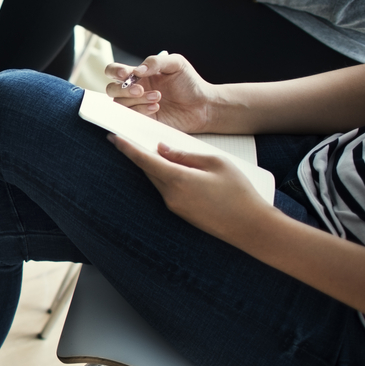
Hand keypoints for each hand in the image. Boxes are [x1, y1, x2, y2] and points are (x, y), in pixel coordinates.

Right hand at [105, 52, 217, 132]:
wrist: (202, 105)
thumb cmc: (189, 82)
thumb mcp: (176, 64)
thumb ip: (155, 62)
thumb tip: (136, 71)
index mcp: (138, 74)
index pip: (114, 71)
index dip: (114, 72)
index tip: (126, 74)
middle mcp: (134, 90)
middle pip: (111, 90)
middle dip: (123, 90)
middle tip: (141, 89)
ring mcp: (137, 106)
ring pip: (120, 104)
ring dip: (136, 100)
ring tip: (157, 97)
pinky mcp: (142, 120)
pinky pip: (130, 117)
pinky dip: (141, 111)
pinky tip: (157, 107)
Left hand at [109, 137, 270, 243]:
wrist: (251, 227)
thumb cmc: (239, 193)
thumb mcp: (216, 163)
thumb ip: (185, 155)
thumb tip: (162, 150)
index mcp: (178, 180)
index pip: (144, 160)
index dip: (127, 148)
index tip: (113, 138)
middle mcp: (171, 195)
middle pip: (148, 170)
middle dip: (140, 155)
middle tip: (133, 139)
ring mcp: (175, 207)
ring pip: (158, 180)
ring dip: (155, 166)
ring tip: (161, 152)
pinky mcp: (181, 213)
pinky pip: (167, 190)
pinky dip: (166, 177)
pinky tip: (176, 170)